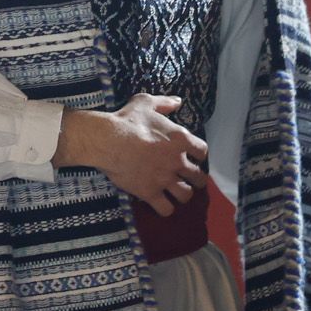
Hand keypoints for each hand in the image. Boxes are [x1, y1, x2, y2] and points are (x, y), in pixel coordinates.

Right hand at [53, 94, 207, 215]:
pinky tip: (160, 203)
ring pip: (186, 195)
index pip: (203, 152)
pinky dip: (165, 208)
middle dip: (195, 178)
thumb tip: (178, 101)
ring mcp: (164, 179)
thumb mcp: (145, 103)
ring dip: (183, 194)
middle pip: (199, 177)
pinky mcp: (149, 192)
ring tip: (176, 192)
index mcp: (180, 140)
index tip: (191, 155)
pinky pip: (166, 209)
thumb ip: (164, 102)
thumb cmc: (126, 120)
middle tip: (187, 177)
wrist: (107, 140)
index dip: (198, 154)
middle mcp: (177, 162)